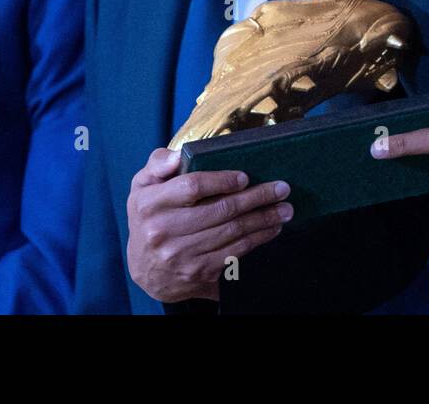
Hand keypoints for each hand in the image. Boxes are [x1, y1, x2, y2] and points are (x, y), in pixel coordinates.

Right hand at [125, 148, 292, 303]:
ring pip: (232, 233)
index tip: (245, 177)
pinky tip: (272, 228)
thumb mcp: (143, 186)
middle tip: (282, 188)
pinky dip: (258, 239)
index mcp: (149, 204)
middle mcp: (163, 231)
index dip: (222, 181)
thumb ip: (159, 164)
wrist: (145, 268)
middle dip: (257, 198)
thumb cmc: (150, 216)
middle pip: (220, 210)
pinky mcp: (197, 273)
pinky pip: (235, 252)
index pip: (192, 187)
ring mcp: (181, 255)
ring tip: (285, 209)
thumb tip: (178, 155)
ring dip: (264, 219)